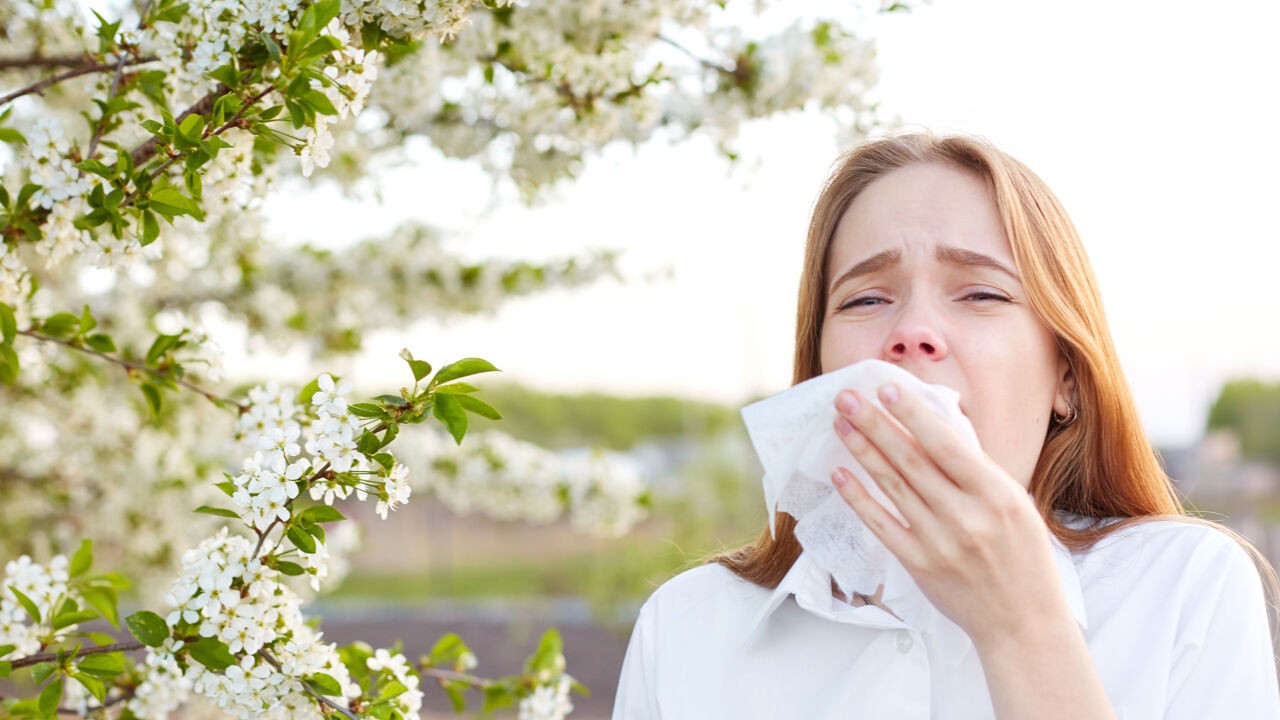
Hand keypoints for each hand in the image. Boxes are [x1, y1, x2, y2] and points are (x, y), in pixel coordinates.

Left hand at [829, 382, 1068, 646]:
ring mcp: (940, 542)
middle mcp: (967, 517)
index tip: (886, 388)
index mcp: (997, 495)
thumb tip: (934, 428)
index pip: (947, 445)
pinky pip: (881, 525)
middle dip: (875, 424)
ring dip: (862, 452)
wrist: (1024, 622)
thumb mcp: (1015, 505)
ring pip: (892, 487)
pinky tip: (840, 475)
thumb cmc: (1022, 556)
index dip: (913, 415)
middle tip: (847, 396)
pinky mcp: (920, 565)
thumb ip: (976, 471)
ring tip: (840, 424)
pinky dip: (859, 498)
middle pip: (911, 461)